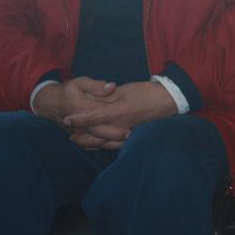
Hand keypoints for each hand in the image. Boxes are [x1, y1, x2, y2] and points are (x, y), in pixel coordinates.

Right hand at [33, 76, 127, 149]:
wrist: (50, 103)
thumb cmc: (68, 90)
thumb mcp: (80, 82)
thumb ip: (96, 85)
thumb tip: (112, 87)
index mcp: (83, 108)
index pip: (102, 117)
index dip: (117, 121)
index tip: (130, 124)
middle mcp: (81, 123)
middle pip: (101, 134)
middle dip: (117, 137)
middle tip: (132, 134)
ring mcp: (79, 132)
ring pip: (97, 142)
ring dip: (112, 143)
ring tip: (128, 141)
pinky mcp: (79, 136)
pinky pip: (91, 145)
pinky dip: (103, 146)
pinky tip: (116, 145)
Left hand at [62, 81, 178, 147]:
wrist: (168, 99)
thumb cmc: (146, 92)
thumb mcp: (125, 90)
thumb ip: (108, 97)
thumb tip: (93, 100)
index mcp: (119, 111)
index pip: (94, 117)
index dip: (79, 119)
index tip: (66, 119)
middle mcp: (122, 126)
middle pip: (96, 134)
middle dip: (82, 135)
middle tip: (70, 135)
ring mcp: (128, 133)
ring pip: (105, 142)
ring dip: (90, 143)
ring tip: (78, 141)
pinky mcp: (133, 136)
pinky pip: (115, 144)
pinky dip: (103, 145)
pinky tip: (96, 144)